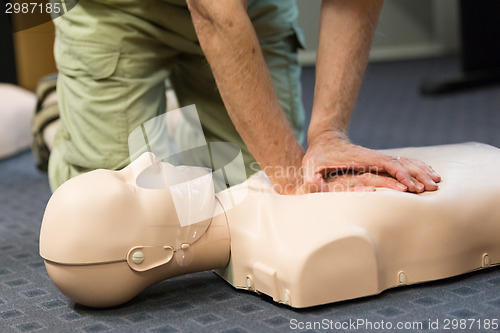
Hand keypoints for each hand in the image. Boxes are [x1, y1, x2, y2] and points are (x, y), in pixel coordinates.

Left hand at [300, 131, 440, 193]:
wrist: (325, 139)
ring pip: (404, 162)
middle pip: (400, 163)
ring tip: (436, 181)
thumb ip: (312, 178)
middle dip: (417, 174)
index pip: (385, 164)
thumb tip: (315, 186)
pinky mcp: (378, 162)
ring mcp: (377, 158)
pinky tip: (426, 174)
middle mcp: (372, 157)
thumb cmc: (317, 155)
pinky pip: (401, 164)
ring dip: (421, 171)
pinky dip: (416, 168)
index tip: (409, 186)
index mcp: (361, 159)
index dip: (398, 174)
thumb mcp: (310, 165)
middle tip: (432, 187)